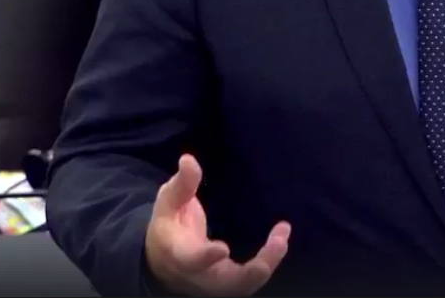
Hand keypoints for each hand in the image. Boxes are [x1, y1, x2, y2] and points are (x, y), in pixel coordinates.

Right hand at [145, 154, 289, 296]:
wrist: (161, 258)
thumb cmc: (167, 224)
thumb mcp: (168, 201)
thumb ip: (182, 184)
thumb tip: (188, 159)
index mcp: (177, 254)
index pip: (190, 261)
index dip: (205, 258)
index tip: (223, 248)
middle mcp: (196, 275)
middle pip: (225, 283)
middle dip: (252, 270)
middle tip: (278, 244)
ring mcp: (213, 283)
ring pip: (242, 286)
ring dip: (267, 264)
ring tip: (283, 236)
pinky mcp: (227, 284)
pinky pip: (249, 281)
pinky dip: (267, 263)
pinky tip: (280, 240)